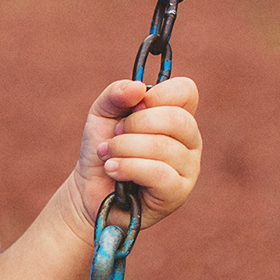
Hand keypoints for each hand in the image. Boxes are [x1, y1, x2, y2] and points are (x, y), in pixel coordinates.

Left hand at [69, 77, 201, 234]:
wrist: (88, 190)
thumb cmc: (103, 150)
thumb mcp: (102, 114)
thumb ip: (116, 94)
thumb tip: (138, 88)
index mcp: (178, 116)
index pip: (186, 91)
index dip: (157, 95)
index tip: (133, 108)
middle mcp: (190, 140)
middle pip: (177, 119)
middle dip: (135, 125)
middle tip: (115, 135)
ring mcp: (188, 167)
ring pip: (163, 147)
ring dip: (124, 148)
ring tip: (107, 156)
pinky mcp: (178, 192)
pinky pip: (158, 173)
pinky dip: (128, 168)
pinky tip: (113, 169)